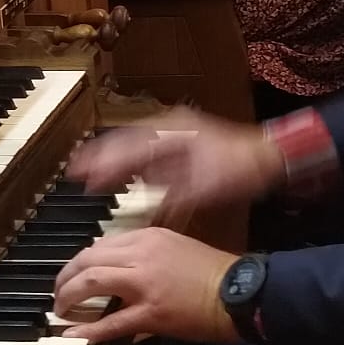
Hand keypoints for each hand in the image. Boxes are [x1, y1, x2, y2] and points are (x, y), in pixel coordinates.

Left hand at [54, 227, 237, 343]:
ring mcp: (144, 283)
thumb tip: (115, 270)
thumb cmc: (212, 272)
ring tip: (61, 310)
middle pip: (87, 259)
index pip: (100, 245)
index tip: (73, 276)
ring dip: (68, 297)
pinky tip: (73, 334)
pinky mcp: (151, 314)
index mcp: (147, 237)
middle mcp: (141, 254)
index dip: (80, 263)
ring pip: (90, 281)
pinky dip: (88, 329)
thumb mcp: (174, 248)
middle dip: (65, 278)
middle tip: (58, 295)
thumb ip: (144, 254)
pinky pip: (111, 322)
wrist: (240, 292)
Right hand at [68, 109, 284, 220]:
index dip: (104, 163)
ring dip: (114, 160)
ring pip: (134, 145)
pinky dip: (132, 164)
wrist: (267, 156)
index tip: (83, 175)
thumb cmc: (239, 170)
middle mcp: (168, 127)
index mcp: (171, 133)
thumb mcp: (203, 189)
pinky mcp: (180, 142)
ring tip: (90, 175)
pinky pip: (148, 152)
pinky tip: (122, 177)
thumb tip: (143, 217)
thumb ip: (170, 201)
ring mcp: (174, 132)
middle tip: (76, 171)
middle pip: (125, 141)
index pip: (128, 148)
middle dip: (100, 157)